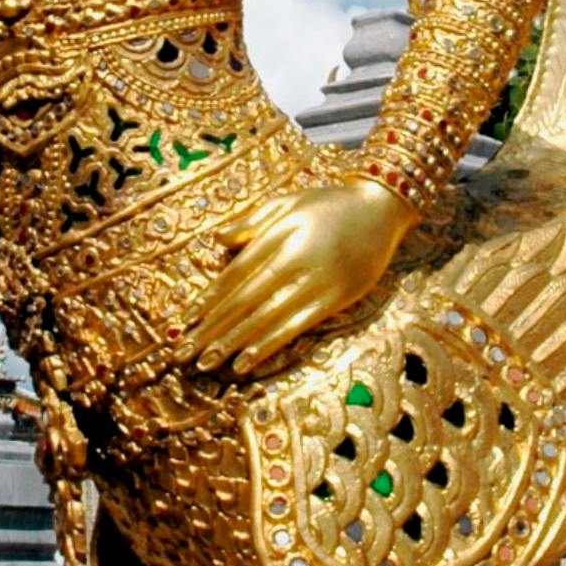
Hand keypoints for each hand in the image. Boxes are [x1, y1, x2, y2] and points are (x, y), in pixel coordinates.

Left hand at [185, 175, 414, 377]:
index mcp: (280, 234)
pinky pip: (295, 327)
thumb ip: (252, 222)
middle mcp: (295, 259)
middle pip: (245, 300)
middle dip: (212, 328)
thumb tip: (215, 241)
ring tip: (206, 362)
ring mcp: (317, 282)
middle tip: (183, 351)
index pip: (236, 273)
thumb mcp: (288, 202)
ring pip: (265, 318)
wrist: (381, 210)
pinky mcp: (335, 300)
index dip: (209, 299)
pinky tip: (245, 361)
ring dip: (232, 343)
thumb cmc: (329, 204)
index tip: (186, 320)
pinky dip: (267, 346)